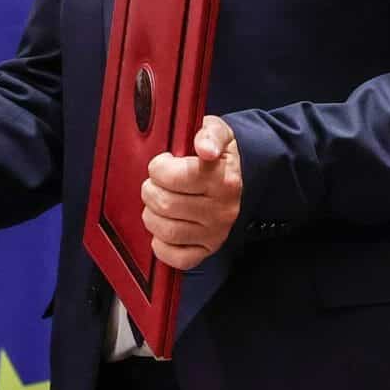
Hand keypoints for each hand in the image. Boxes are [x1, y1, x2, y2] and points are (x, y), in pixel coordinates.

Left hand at [142, 115, 242, 270]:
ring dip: (152, 215)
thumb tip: (205, 148)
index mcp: (223, 179)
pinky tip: (164, 228)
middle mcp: (222, 210)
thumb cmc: (217, 154)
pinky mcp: (207, 250)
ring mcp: (215, 233)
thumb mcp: (216, 132)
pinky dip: (162, 245)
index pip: (173, 177)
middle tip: (156, 183)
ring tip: (158, 203)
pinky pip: (176, 258)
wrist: (238, 177)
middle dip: (151, 190)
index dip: (158, 167)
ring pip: (166, 231)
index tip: (162, 163)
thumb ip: (209, 134)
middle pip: (164, 204)